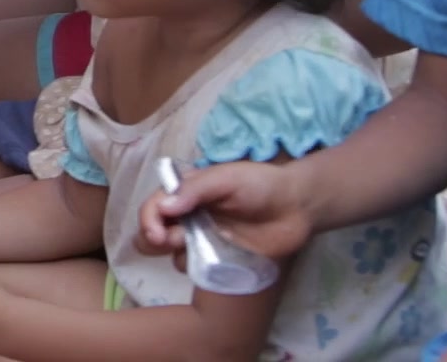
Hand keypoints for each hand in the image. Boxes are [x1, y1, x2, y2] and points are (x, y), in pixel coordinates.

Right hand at [137, 160, 313, 263]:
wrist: (297, 208)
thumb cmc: (260, 185)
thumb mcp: (226, 179)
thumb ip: (194, 190)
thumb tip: (164, 207)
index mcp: (184, 191)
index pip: (153, 205)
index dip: (148, 219)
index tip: (158, 233)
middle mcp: (187, 215)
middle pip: (151, 232)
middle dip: (152, 238)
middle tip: (170, 241)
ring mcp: (201, 238)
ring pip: (169, 253)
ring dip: (176, 253)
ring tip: (199, 248)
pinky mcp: (217, 258)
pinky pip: (194, 268)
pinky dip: (197, 267)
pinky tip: (214, 260)